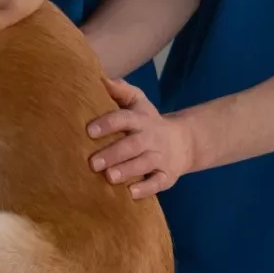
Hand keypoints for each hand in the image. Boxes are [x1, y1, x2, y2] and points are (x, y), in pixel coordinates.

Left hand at [86, 79, 193, 198]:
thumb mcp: (138, 102)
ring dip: (127, 170)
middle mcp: (151, 138)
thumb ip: (121, 90)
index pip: (124, 119)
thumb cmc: (148, 122)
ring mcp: (161, 157)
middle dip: (113, 153)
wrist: (184, 141)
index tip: (89, 131)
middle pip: (132, 145)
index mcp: (141, 120)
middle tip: (93, 163)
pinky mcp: (167, 176)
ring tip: (109, 177)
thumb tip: (100, 78)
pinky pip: (158, 183)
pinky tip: (130, 194)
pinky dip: (145, 189)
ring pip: (144, 164)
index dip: (108, 124)